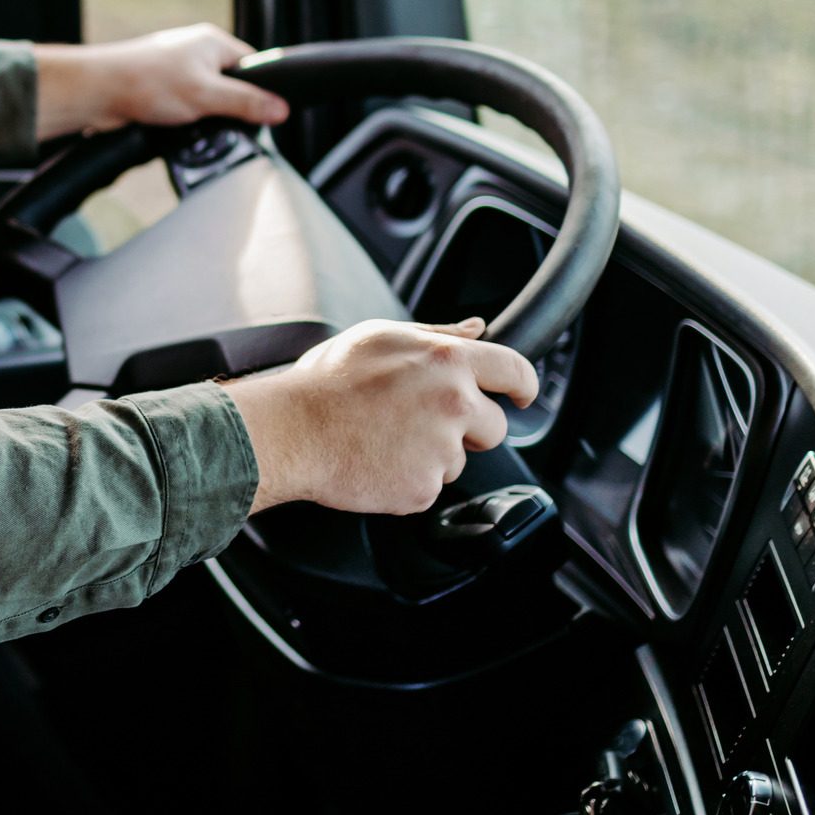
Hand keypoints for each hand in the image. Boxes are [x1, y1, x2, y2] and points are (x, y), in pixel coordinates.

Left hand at [32, 23, 289, 140]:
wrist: (97, 93)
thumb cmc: (145, 81)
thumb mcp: (207, 95)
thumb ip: (246, 103)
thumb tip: (280, 109)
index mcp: (213, 42)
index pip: (255, 65)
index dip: (261, 91)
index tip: (263, 114)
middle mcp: (195, 52)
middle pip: (231, 86)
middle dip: (227, 108)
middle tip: (217, 120)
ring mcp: (176, 71)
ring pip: (206, 101)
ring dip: (202, 117)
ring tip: (190, 122)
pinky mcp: (160, 90)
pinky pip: (185, 109)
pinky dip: (183, 121)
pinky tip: (174, 126)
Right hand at [230, 318, 540, 516]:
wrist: (290, 431)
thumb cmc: (327, 382)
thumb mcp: (380, 337)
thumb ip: (437, 333)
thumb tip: (479, 328)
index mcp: (447, 359)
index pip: (515, 369)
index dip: (524, 385)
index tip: (522, 395)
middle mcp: (454, 402)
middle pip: (494, 426)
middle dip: (468, 427)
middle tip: (419, 421)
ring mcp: (441, 448)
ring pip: (458, 459)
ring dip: (431, 454)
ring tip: (383, 439)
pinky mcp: (423, 487)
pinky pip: (429, 487)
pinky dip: (406, 479)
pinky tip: (376, 461)